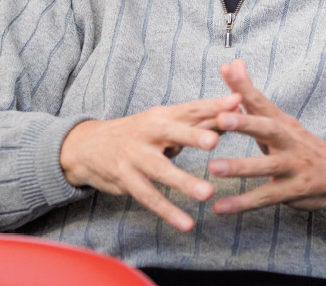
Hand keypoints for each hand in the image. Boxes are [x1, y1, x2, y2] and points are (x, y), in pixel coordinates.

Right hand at [59, 93, 241, 230]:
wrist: (87, 145)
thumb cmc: (138, 133)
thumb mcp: (164, 123)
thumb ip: (198, 122)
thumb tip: (235, 112)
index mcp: (163, 116)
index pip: (191, 108)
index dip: (213, 105)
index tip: (238, 102)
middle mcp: (148, 132)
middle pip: (172, 132)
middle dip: (193, 135)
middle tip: (215, 140)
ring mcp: (134, 156)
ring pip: (161, 169)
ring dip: (183, 181)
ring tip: (207, 193)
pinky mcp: (125, 178)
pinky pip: (148, 197)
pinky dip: (168, 211)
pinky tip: (186, 224)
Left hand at [208, 59, 325, 214]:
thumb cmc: (299, 145)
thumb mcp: (278, 120)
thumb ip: (251, 96)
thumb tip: (233, 63)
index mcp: (281, 122)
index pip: (261, 100)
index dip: (244, 86)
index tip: (226, 70)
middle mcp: (288, 141)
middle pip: (267, 129)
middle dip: (244, 124)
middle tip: (220, 118)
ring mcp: (292, 166)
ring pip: (265, 167)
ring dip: (240, 167)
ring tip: (214, 168)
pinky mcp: (291, 191)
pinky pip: (265, 197)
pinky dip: (242, 204)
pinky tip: (219, 208)